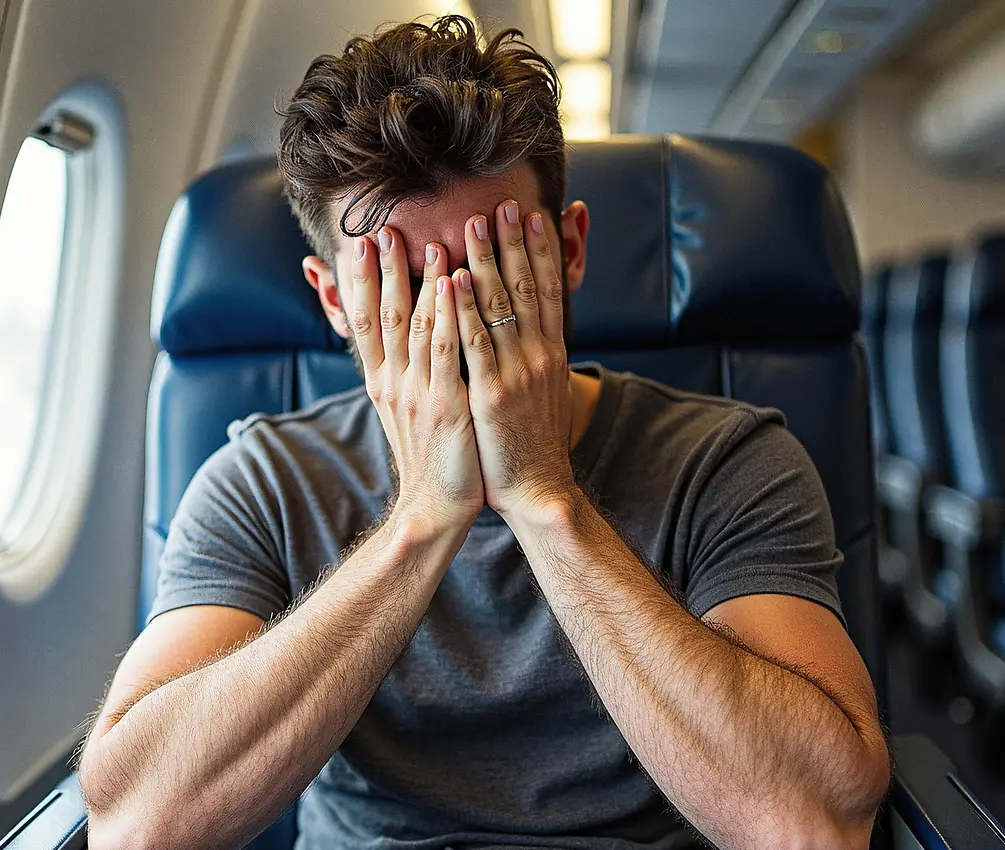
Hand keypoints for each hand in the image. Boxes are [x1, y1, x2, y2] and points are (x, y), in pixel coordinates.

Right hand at [348, 227, 483, 531]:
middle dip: (384, 270)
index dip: (360, 283)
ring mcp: (418, 392)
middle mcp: (394, 382)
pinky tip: (454, 283)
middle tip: (383, 228)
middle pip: (385, 315)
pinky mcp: (446, 405)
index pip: (365, 322)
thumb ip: (402, 372)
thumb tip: (396, 343)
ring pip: (418, 325)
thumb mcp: (407, 411)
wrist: (436, 507)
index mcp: (383, 383)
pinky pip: (447, 350)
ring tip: (428, 240)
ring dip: (422, 280)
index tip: (359, 246)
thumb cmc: (431, 457)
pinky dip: (449, 314)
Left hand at [453, 200, 577, 519]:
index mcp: (551, 354)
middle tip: (501, 204)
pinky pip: (475, 343)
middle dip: (513, 243)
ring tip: (475, 224)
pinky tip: (453, 280)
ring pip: (500, 306)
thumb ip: (539, 356)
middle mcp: (539, 356)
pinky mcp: (491, 394)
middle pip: (526, 287)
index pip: (548, 290)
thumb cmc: (534, 445)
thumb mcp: (547, 393)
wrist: (539, 491)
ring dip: (487, 261)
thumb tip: (536, 327)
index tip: (533, 216)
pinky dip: (464, 309)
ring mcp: (516, 373)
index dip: (541, 251)